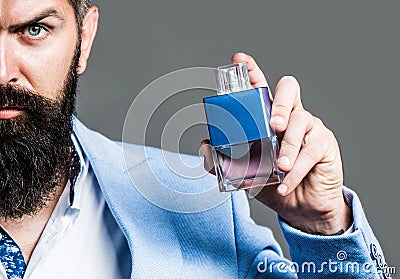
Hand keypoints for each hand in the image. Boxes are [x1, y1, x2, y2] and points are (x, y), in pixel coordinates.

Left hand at [201, 53, 351, 234]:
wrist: (301, 208)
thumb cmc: (273, 184)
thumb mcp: (244, 173)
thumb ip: (223, 161)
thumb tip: (205, 146)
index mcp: (269, 116)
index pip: (261, 87)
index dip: (252, 71)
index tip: (239, 60)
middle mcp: (290, 116)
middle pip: (289, 89)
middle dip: (280, 101)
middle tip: (274, 123)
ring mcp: (310, 128)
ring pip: (302, 120)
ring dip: (289, 145)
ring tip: (279, 165)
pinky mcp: (325, 145)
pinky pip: (311, 151)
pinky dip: (295, 169)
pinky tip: (285, 183)